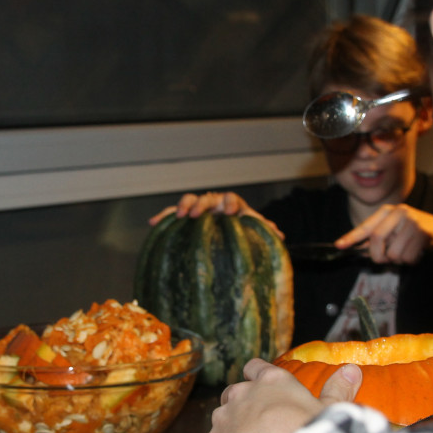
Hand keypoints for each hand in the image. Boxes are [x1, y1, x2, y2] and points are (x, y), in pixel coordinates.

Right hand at [148, 191, 281, 235]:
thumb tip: (279, 234)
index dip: (230, 204)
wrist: (225, 227)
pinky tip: (152, 223)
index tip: (230, 212)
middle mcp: (214, 203)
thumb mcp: (251, 227)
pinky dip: (163, 216)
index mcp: (231, 204)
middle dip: (202, 204)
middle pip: (206, 198)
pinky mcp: (184, 215)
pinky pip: (172, 214)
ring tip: (179, 216)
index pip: (231, 198)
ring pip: (189, 201)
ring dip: (183, 207)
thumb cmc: (240, 227)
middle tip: (197, 214)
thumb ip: (262, 228)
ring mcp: (198, 208)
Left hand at [207, 358, 360, 432]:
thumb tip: (352, 369)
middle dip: (245, 402)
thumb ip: (338, 390)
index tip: (263, 382)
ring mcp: (225, 416)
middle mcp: (243, 393)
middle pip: (236, 390)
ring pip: (224, 414)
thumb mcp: (331, 413)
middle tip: (262, 420)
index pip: (257, 367)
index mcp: (272, 381)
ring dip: (234, 424)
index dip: (258, 374)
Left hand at [335, 203, 432, 264]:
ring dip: (398, 260)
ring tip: (406, 252)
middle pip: (377, 239)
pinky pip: (407, 257)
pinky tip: (416, 252)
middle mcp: (398, 212)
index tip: (339, 245)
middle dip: (378, 255)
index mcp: (387, 211)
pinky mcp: (424, 232)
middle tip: (385, 260)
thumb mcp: (394, 230)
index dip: (351, 237)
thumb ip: (378, 238)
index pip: (366, 226)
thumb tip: (359, 249)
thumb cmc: (413, 233)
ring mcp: (412, 221)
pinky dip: (410, 261)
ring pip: (393, 252)